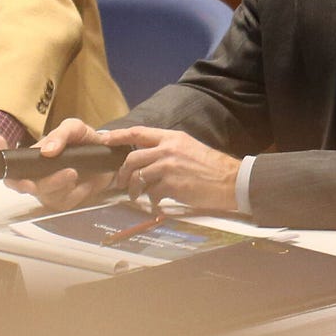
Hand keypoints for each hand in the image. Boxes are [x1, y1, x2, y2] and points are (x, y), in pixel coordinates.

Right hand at [3, 118, 116, 210]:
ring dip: (64, 186)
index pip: (13, 169)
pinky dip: (77, 195)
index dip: (11, 177)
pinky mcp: (62, 200)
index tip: (19, 180)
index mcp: (34, 155)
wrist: (105, 155)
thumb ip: (60, 135)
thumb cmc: (84, 139)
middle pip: (30, 187)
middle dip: (50, 182)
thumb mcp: (74, 128)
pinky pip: (63, 203)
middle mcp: (36, 175)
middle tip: (70, 173)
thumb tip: (46, 151)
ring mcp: (48, 189)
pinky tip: (85, 185)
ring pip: (47, 196)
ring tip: (77, 172)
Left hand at [102, 126, 240, 212]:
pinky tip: (155, 203)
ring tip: (136, 195)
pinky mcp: (172, 185)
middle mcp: (168, 149)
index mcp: (171, 137)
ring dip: (134, 189)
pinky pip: (151, 192)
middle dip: (123, 172)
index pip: (138, 132)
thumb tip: (147, 155)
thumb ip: (167, 148)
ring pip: (139, 176)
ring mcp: (169, 166)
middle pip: (133, 158)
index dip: (118, 135)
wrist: (231, 181)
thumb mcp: (188, 147)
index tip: (104, 139)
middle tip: (121, 181)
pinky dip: (150, 200)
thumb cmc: (211, 166)